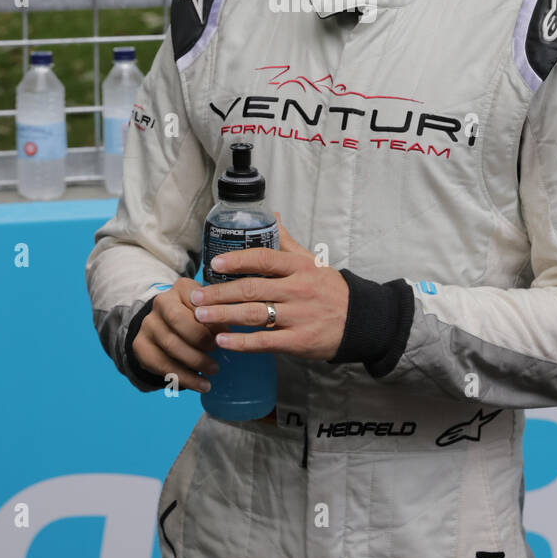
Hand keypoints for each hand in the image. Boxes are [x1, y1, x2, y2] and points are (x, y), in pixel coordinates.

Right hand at [131, 277, 221, 391]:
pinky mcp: (140, 346)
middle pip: (178, 320)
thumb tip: (229, 333)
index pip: (195, 299)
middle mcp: (160, 302)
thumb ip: (217, 315)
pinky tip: (201, 385)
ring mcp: (148, 324)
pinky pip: (162, 364)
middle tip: (217, 350)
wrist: (164, 327)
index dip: (211, 318)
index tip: (226, 333)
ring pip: (170, 344)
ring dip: (195, 361)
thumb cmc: (197, 318)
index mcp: (181, 288)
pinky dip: (185, 378)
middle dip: (200, 338)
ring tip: (214, 371)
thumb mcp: (208, 309)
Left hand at [190, 215, 348, 361]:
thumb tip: (270, 215)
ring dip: (224, 315)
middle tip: (196, 296)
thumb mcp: (313, 261)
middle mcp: (298, 290)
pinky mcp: (299, 341)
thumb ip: (287, 242)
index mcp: (300, 267)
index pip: (264, 259)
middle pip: (252, 289)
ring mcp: (299, 316)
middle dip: (220, 293)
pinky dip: (242, 342)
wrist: (360, 321)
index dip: (237, 260)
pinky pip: (265, 342)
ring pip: (255, 315)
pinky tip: (222, 340)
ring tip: (200, 317)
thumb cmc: (330, 289)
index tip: (214, 263)